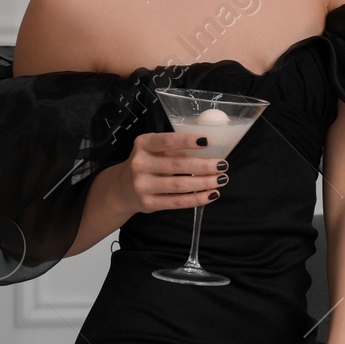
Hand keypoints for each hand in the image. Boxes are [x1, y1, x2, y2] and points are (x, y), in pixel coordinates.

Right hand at [108, 131, 226, 215]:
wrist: (121, 189)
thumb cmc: (147, 163)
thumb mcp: (154, 150)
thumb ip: (175, 148)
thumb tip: (211, 150)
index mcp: (143, 144)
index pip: (167, 140)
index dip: (188, 141)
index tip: (208, 141)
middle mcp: (140, 164)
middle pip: (178, 165)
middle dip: (204, 166)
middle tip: (223, 165)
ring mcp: (142, 185)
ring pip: (180, 185)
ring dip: (204, 183)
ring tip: (221, 179)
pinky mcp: (148, 203)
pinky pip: (177, 202)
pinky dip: (197, 199)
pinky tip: (211, 194)